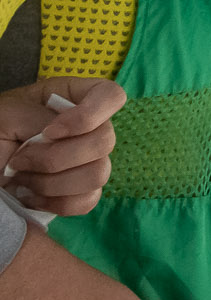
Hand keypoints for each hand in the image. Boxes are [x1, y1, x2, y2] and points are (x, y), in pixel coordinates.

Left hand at [0, 78, 122, 214]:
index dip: (88, 116)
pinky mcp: (80, 191)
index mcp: (73, 99)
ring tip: (21, 178)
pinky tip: (31, 196)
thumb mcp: (8, 116)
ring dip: (52, 182)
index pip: (111, 96)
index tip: (50, 132)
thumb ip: (39, 118)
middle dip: (56, 158)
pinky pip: (88, 201)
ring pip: (98, 175)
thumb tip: (60, 139)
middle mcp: (88, 129)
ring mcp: (88, 161)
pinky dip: (56, 203)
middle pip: (105, 142)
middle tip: (19, 160)